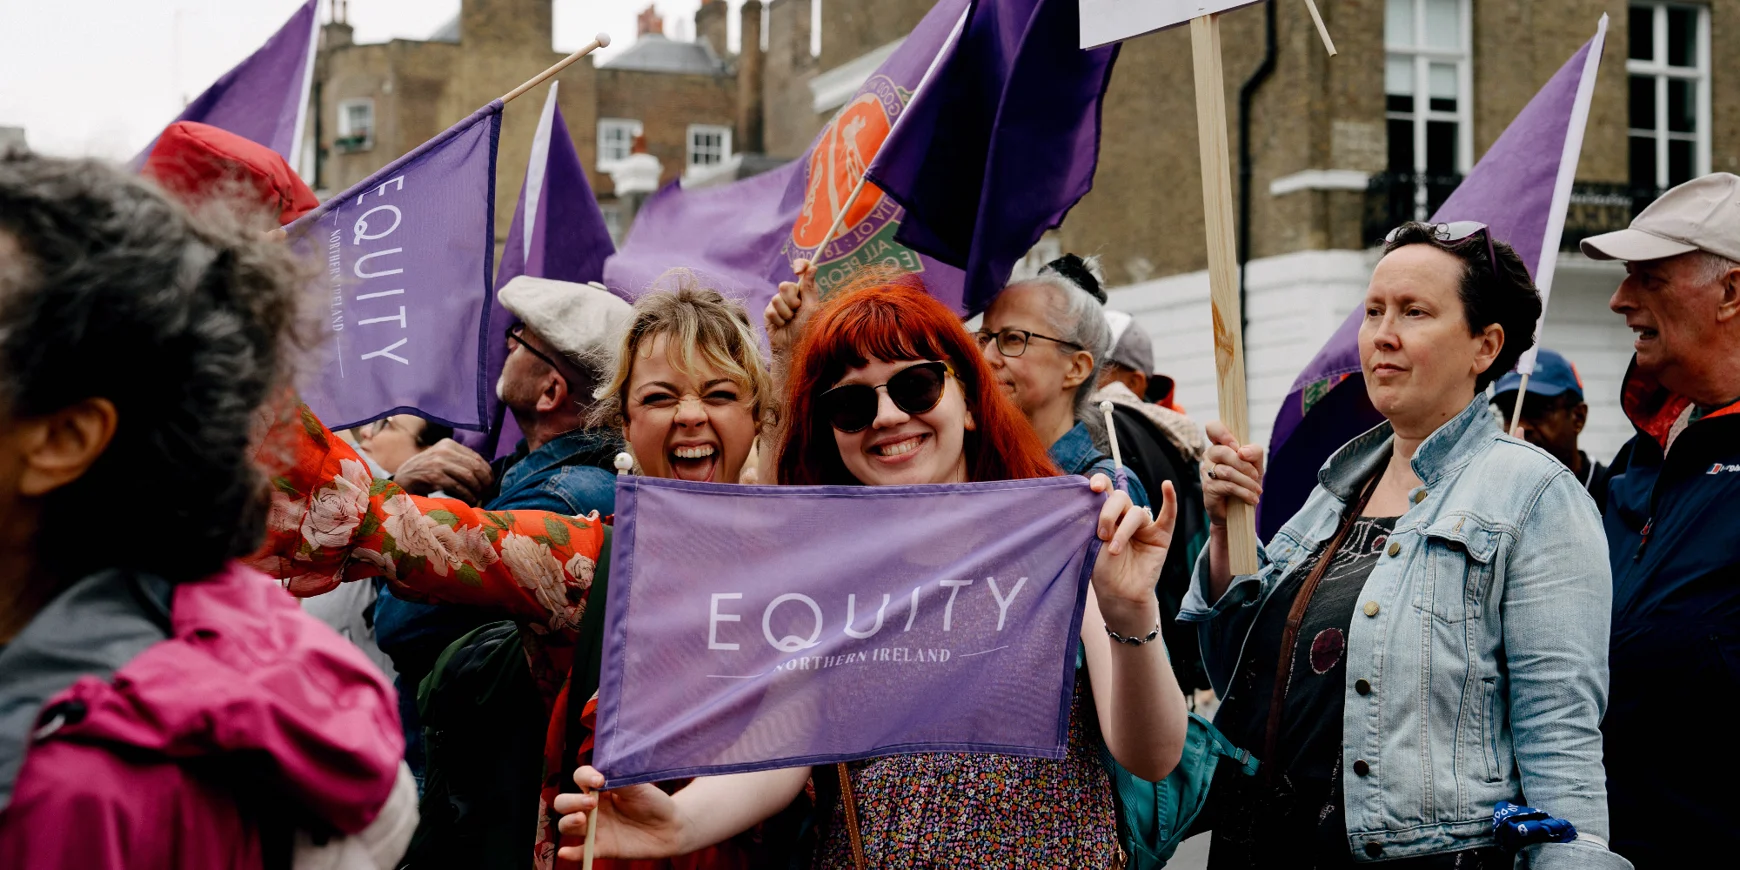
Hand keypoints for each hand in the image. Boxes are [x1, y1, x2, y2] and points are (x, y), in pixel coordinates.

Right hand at [392, 439, 492, 503]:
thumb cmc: (425, 474)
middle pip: (475, 467)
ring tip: (478, 498)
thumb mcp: (442, 460)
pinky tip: (470, 501)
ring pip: (469, 477)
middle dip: (484, 482)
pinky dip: (468, 496)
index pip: (477, 458)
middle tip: (486, 493)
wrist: (401, 481)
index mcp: (448, 444)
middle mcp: (444, 450)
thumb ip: (459, 462)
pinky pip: (459, 487)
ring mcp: (438, 463)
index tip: (490, 484)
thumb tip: (486, 475)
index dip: (487, 472)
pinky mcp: (434, 476)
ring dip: (477, 491)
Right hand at [554, 766, 686, 861]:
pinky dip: (571, 853)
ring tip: (583, 819)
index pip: (580, 778)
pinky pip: (581, 852)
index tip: (599, 780)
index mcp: (600, 789)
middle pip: (564, 802)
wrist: (670, 827)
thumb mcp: (638, 785)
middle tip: (591, 803)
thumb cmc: (653, 802)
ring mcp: (595, 828)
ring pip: (566, 825)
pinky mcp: (601, 848)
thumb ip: (618, 780)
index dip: (584, 776)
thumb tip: (600, 776)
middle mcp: (592, 808)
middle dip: (571, 801)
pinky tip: (566, 852)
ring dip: (568, 821)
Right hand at [765, 259, 819, 357]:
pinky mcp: (769, 313)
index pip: (802, 270)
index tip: (797, 270)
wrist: (794, 348)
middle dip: (792, 300)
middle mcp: (791, 296)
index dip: (799, 265)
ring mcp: (778, 304)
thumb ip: (810, 287)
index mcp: (804, 292)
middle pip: (785, 285)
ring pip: (777, 298)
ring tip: (790, 322)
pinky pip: (771, 310)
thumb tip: (813, 267)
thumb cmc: (807, 330)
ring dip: (786, 313)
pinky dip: (779, 320)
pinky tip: (782, 326)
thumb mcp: (812, 308)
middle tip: (797, 311)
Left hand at [1088, 475, 1177, 617]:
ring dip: (1123, 530)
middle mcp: (1125, 516)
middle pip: (1120, 497)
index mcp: (1107, 513)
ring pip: (1136, 513)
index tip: (1092, 488)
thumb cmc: (1101, 569)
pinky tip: (1167, 486)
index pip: (1105, 489)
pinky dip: (1170, 500)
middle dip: (1108, 513)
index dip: (1099, 482)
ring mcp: (1144, 525)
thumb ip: (1093, 518)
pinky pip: (1168, 516)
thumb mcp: (1091, 541)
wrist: (1117, 594)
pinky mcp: (1161, 536)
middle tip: (1102, 535)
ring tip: (1114, 550)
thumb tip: (1095, 495)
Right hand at [1201, 421, 1263, 526]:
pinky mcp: (1208, 488)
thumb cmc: (1246, 483)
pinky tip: (1252, 499)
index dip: (1223, 433)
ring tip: (1257, 491)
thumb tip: (1242, 451)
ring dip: (1247, 482)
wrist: (1240, 510)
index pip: (1213, 428)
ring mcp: (1206, 472)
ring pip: (1227, 471)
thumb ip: (1254, 452)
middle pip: (1223, 451)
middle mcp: (1210, 456)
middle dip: (1243, 465)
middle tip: (1256, 476)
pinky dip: (1244, 492)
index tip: (1236, 446)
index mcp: (1220, 445)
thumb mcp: (1256, 465)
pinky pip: (1228, 486)